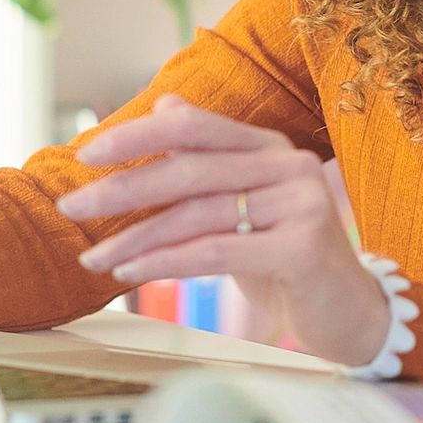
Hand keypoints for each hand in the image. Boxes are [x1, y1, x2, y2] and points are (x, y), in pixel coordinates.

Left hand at [55, 96, 388, 368]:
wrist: (351, 316)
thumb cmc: (286, 261)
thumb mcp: (244, 207)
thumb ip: (207, 162)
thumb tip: (163, 106)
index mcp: (271, 147)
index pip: (196, 127)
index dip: (139, 135)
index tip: (87, 153)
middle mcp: (289, 164)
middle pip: (190, 169)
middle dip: (123, 189)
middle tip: (71, 207)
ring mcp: (300, 203)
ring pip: (197, 215)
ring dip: (134, 239)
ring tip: (93, 258)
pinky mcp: (301, 247)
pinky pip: (215, 252)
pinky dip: (164, 263)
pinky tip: (130, 274)